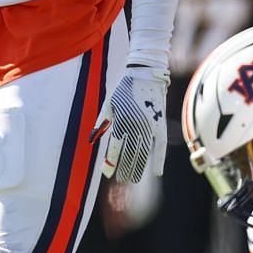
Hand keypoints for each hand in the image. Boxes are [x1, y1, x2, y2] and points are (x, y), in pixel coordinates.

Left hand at [101, 65, 168, 183]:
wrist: (147, 73)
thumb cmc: (124, 89)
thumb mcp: (109, 104)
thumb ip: (101, 122)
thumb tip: (91, 140)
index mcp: (121, 120)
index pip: (115, 147)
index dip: (111, 162)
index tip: (107, 174)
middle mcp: (135, 125)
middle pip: (129, 153)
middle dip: (124, 168)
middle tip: (120, 179)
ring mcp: (149, 125)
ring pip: (144, 152)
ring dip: (138, 167)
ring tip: (134, 178)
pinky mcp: (160, 124)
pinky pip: (161, 145)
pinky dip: (159, 159)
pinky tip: (157, 173)